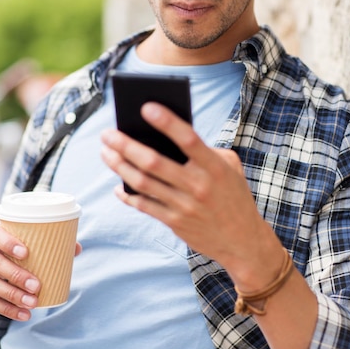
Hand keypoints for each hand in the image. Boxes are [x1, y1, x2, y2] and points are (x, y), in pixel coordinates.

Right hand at [0, 222, 81, 320]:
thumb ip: (42, 242)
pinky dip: (5, 310)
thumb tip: (76, 248)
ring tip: (32, 303)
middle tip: (36, 286)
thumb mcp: (13, 240)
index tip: (26, 253)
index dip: (8, 242)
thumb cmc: (1, 248)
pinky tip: (22, 314)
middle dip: (16, 276)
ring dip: (12, 297)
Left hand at [101, 102, 281, 286]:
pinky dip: (127, 195)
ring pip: (142, 183)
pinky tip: (117, 185)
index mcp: (215, 167)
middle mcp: (199, 186)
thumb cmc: (233, 196)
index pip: (188, 139)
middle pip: (154, 162)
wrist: (243, 241)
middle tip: (107, 133)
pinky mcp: (175, 223)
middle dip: (125, 145)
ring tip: (106, 152)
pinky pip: (144, 205)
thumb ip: (205, 150)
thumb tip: (166, 137)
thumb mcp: (230, 167)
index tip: (145, 107)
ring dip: (119, 165)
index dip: (167, 122)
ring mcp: (185, 206)